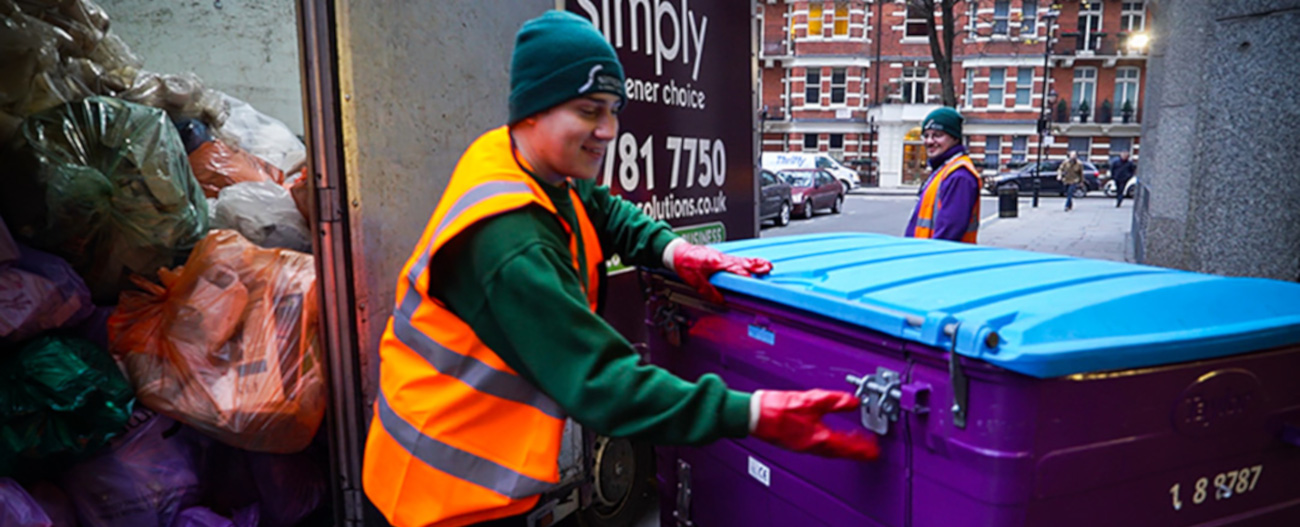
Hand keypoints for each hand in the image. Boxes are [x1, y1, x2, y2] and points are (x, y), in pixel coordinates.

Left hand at [671, 242, 771, 303]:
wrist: (677, 252)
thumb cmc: (684, 263)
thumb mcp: (695, 281)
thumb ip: (709, 291)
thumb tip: (721, 301)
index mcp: (715, 262)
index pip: (735, 269)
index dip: (745, 275)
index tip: (753, 281)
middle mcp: (721, 257)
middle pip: (742, 261)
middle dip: (756, 265)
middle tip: (768, 268)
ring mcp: (722, 256)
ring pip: (741, 259)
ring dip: (753, 263)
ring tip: (766, 266)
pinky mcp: (721, 257)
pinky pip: (736, 259)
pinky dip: (746, 262)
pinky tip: (751, 266)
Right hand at [751, 389, 879, 460]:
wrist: (754, 415)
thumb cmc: (777, 410)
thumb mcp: (810, 400)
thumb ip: (834, 400)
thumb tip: (852, 401)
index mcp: (818, 437)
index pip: (847, 447)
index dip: (862, 449)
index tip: (873, 451)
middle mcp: (812, 445)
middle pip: (840, 452)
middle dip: (856, 451)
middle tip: (868, 451)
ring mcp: (803, 446)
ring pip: (830, 451)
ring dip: (844, 449)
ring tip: (854, 445)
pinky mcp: (796, 442)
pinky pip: (820, 448)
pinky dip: (830, 445)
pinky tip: (830, 438)